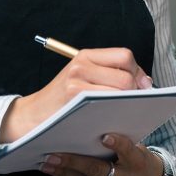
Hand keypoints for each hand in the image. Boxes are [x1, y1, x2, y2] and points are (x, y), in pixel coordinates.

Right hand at [0, 48, 151, 142]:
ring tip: (127, 112)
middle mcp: (81, 65)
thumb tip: (144, 82)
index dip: (138, 72)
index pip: (124, 56)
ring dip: (129, 103)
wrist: (31, 117)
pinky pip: (108, 104)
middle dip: (136, 91)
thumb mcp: (81, 78)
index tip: (143, 87)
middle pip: (125, 75)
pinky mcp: (74, 98)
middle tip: (135, 104)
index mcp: (85, 56)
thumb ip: (108, 75)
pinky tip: (116, 119)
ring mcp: (77, 81)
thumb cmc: (62, 101)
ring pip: (120, 90)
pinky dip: (117, 112)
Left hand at [40, 133, 165, 175]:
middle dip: (73, 162)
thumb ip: (120, 139)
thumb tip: (92, 125)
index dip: (117, 144)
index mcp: (139, 162)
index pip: (129, 151)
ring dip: (64, 172)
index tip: (104, 136)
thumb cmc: (140, 158)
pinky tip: (56, 172)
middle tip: (53, 154)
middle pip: (98, 171)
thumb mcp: (138, 146)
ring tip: (47, 163)